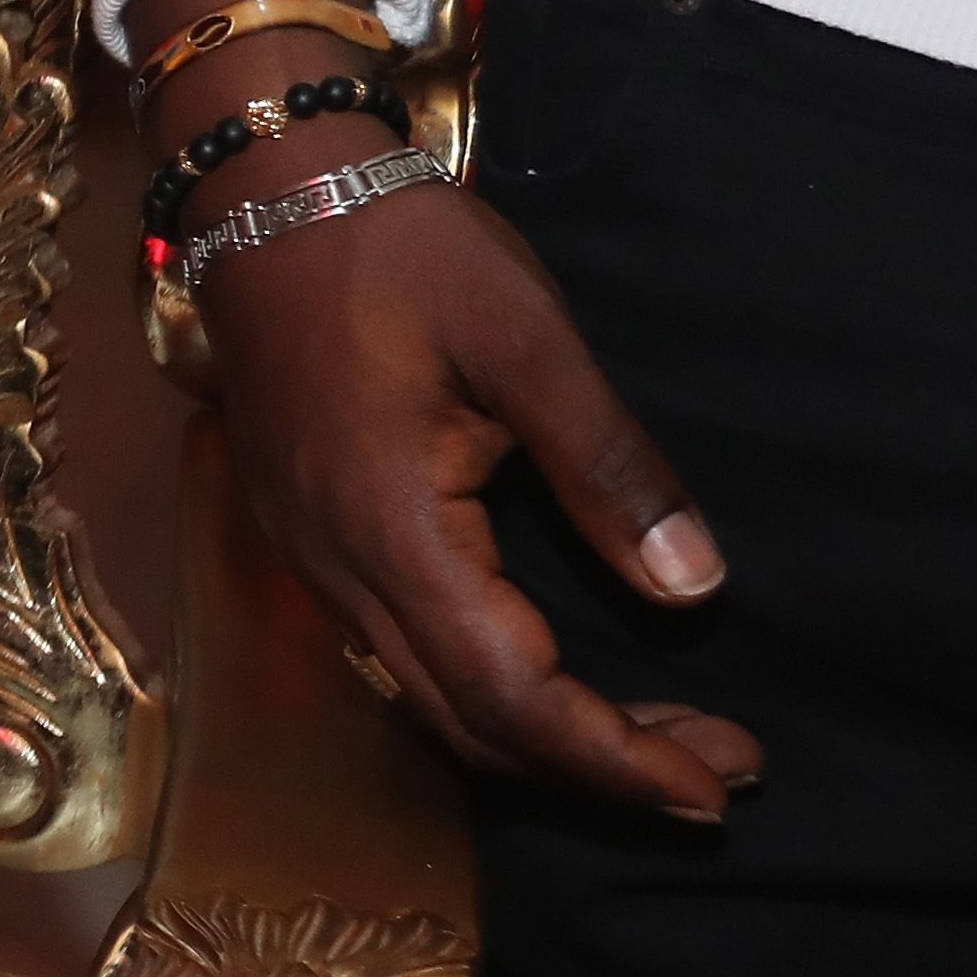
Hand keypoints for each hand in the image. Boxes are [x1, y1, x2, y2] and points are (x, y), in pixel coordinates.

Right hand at [141, 0, 752, 821]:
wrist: (258, 191)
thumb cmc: (396, 249)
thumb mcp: (526, 338)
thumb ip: (609, 467)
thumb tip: (694, 589)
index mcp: (389, 525)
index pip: (511, 691)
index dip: (614, 756)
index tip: (715, 784)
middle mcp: (335, 567)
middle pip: (468, 722)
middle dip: (595, 767)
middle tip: (717, 770)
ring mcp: (309, 557)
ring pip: (426, 699)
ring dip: (541, 736)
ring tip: (653, 738)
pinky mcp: (304, 536)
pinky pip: (395, 656)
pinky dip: (483, 692)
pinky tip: (544, 673)